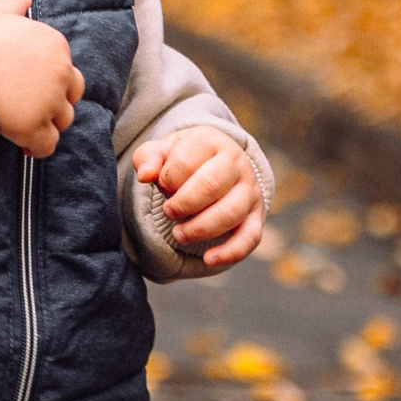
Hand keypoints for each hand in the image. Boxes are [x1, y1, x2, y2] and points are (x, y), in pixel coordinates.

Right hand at [0, 0, 81, 156]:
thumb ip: (13, 1)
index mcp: (55, 45)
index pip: (64, 66)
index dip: (47, 77)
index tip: (27, 83)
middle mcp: (59, 73)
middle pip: (71, 94)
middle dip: (56, 100)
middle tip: (32, 104)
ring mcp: (49, 102)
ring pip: (62, 120)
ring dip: (47, 123)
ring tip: (25, 123)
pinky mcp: (35, 127)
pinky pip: (48, 144)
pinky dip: (39, 148)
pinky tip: (27, 148)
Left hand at [132, 124, 264, 268]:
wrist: (219, 163)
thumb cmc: (185, 158)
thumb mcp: (164, 150)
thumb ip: (148, 158)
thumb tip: (145, 174)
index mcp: (211, 141)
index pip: (185, 161)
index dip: (166, 179)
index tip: (162, 186)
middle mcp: (236, 163)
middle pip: (210, 185)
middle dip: (183, 204)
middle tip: (169, 212)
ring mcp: (250, 190)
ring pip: (230, 212)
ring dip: (200, 228)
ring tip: (179, 233)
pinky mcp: (256, 216)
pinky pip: (249, 237)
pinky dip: (230, 252)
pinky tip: (208, 259)